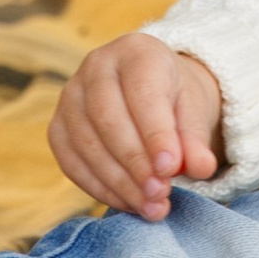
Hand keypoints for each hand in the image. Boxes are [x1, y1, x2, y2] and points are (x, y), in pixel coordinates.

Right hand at [49, 34, 225, 220]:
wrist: (149, 92)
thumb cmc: (174, 100)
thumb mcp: (193, 111)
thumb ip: (196, 139)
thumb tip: (201, 167)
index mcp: (136, 51)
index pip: (142, 92)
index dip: (155, 134)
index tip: (171, 170)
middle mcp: (96, 66)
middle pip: (108, 119)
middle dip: (136, 163)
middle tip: (160, 194)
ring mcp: (70, 96)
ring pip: (87, 144)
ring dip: (120, 182)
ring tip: (151, 206)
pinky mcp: (57, 127)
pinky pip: (72, 162)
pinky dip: (100, 188)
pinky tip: (128, 202)